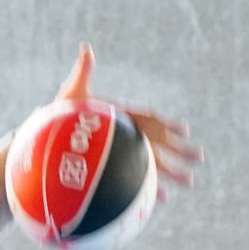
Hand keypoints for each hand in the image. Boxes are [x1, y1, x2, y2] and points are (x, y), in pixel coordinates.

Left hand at [51, 44, 202, 201]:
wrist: (48, 137)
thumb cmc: (60, 116)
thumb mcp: (72, 94)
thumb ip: (82, 74)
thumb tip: (86, 49)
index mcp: (122, 117)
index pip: (148, 120)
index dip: (165, 125)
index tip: (184, 129)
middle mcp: (127, 135)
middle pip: (158, 145)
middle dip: (180, 151)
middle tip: (200, 158)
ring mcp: (123, 154)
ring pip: (153, 165)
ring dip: (172, 174)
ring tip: (189, 183)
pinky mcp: (116, 170)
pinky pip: (137, 181)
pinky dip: (150, 190)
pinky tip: (162, 200)